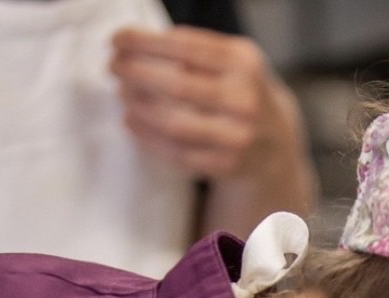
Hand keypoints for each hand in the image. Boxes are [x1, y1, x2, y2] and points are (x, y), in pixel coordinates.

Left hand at [108, 26, 305, 185]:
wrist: (276, 142)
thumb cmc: (240, 90)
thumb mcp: (233, 60)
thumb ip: (196, 50)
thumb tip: (136, 47)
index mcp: (244, 64)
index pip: (185, 47)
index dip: (144, 43)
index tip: (116, 40)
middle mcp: (245, 101)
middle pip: (177, 86)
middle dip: (136, 74)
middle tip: (113, 67)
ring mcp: (238, 137)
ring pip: (175, 124)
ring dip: (139, 108)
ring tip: (122, 94)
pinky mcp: (227, 166)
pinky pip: (178, 154)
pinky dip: (149, 138)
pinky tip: (131, 122)